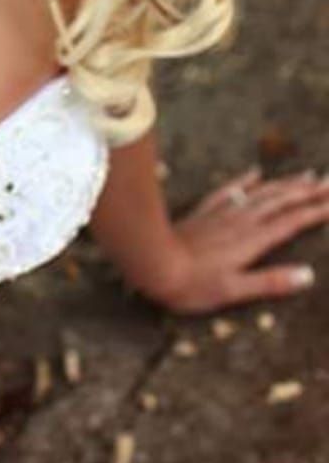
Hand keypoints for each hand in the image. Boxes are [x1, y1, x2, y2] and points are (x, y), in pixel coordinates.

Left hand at [151, 164, 328, 314]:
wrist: (150, 261)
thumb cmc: (192, 284)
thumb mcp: (234, 290)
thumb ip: (270, 282)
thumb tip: (308, 275)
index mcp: (252, 240)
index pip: (292, 222)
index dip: (315, 211)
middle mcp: (241, 221)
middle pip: (281, 201)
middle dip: (307, 191)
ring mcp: (222, 214)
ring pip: (260, 193)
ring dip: (285, 184)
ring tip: (306, 174)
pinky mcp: (204, 213)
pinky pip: (230, 191)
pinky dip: (245, 180)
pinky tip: (254, 172)